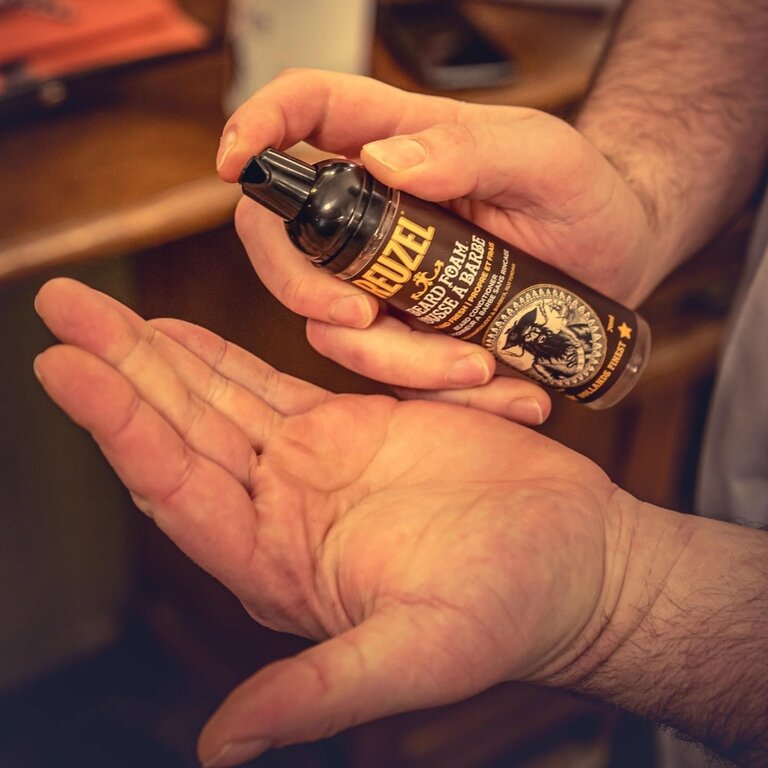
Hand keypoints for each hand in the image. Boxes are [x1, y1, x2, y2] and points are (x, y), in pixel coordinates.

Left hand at [34, 278, 632, 766]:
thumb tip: (221, 749)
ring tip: (95, 307)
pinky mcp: (346, 431)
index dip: (119, 428)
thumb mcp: (416, 655)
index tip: (67, 367)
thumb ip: (320, 691)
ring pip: (214, 401)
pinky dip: (217, 356)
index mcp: (277, 569)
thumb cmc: (510, 614)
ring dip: (152, 354)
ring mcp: (308, 469)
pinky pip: (264, 385)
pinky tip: (174, 331)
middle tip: (62, 306)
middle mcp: (277, 517)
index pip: (177, 490)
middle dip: (116, 370)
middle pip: (178, 433)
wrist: (570, 562)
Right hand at [216, 69, 659, 420]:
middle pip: (284, 239)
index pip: (306, 113)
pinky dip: (434, 392)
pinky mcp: (409, 330)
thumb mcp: (544, 160)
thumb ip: (471, 149)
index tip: (232, 164)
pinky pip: (388, 372)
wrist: (615, 260)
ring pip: (333, 326)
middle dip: (302, 289)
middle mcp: (375, 213)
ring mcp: (385, 277)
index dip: (257, 128)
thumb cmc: (583, 195)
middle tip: (364, 319)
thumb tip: (384, 163)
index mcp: (396, 142)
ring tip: (481, 366)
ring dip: (396, 362)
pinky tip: (500, 388)